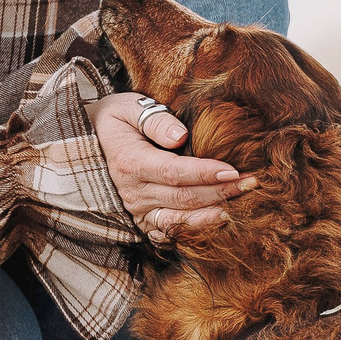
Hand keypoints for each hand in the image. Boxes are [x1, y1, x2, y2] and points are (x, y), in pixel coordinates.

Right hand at [92, 92, 253, 242]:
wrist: (88, 142)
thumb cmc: (116, 120)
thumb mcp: (128, 107)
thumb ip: (155, 120)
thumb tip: (180, 137)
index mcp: (131, 163)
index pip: (174, 173)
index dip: (205, 174)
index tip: (233, 170)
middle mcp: (133, 192)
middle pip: (183, 198)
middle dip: (220, 193)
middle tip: (252, 183)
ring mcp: (137, 210)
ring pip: (180, 220)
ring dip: (213, 215)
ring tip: (242, 205)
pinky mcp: (143, 220)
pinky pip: (171, 231)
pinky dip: (196, 229)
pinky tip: (220, 220)